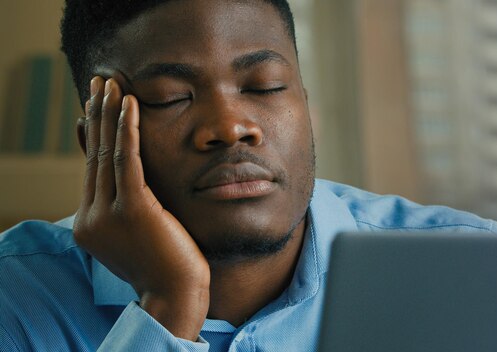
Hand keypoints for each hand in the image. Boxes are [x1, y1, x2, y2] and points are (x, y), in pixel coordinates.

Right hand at [73, 77, 209, 340]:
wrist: (177, 294)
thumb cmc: (167, 265)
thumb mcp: (137, 234)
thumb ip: (127, 208)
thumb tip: (131, 180)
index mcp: (90, 223)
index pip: (93, 168)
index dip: (96, 133)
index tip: (98, 105)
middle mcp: (91, 217)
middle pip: (94, 154)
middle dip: (97, 114)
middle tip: (98, 82)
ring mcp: (108, 214)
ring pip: (106, 152)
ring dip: (108, 113)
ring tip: (110, 83)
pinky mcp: (132, 209)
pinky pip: (127, 160)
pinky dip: (128, 130)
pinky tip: (130, 104)